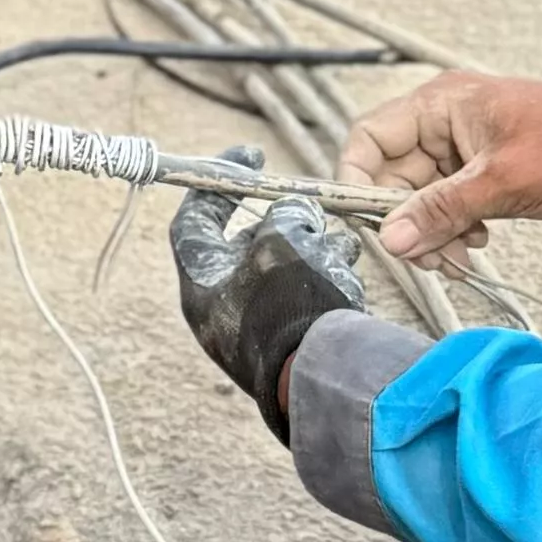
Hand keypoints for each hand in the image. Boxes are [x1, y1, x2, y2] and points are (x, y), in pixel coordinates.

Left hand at [171, 170, 365, 439]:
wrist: (326, 383)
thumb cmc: (290, 312)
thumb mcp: (281, 244)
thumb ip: (284, 216)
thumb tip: (295, 213)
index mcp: (202, 286)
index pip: (193, 222)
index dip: (216, 183)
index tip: (250, 158)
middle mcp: (225, 308)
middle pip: (246, 243)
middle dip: (282, 219)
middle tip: (310, 210)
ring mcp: (260, 327)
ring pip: (284, 265)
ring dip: (312, 244)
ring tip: (339, 240)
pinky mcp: (295, 340)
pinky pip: (308, 292)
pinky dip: (326, 271)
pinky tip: (348, 263)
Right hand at [339, 73, 541, 264]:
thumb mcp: (504, 181)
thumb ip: (442, 209)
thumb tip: (390, 237)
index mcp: (443, 105)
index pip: (371, 137)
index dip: (357, 179)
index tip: (365, 222)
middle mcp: (445, 124)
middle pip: (391, 174)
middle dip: (403, 218)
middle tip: (423, 253)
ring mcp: (463, 152)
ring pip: (419, 197)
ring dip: (430, 231)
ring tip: (457, 254)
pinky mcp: (482, 176)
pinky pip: (446, 206)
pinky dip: (452, 230)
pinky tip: (476, 242)